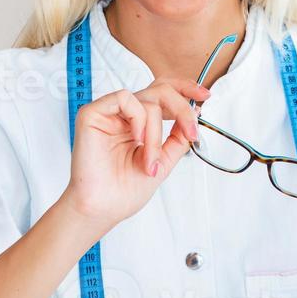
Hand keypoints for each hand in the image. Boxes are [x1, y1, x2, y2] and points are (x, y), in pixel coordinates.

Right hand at [60, 78, 210, 229]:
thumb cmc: (123, 192)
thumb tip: (193, 117)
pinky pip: (124, 98)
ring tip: (150, 159)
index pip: (162, 93)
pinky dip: (138, 119)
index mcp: (139, 123)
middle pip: (160, 89)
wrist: (103, 209)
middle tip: (190, 130)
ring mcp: (108, 113)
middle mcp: (124, 115)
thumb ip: (177, 139)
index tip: (204, 96)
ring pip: (148, 99)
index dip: (184, 89)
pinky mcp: (92, 113)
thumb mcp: (163, 162)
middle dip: (182, 108)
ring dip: (156, 132)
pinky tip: (136, 139)